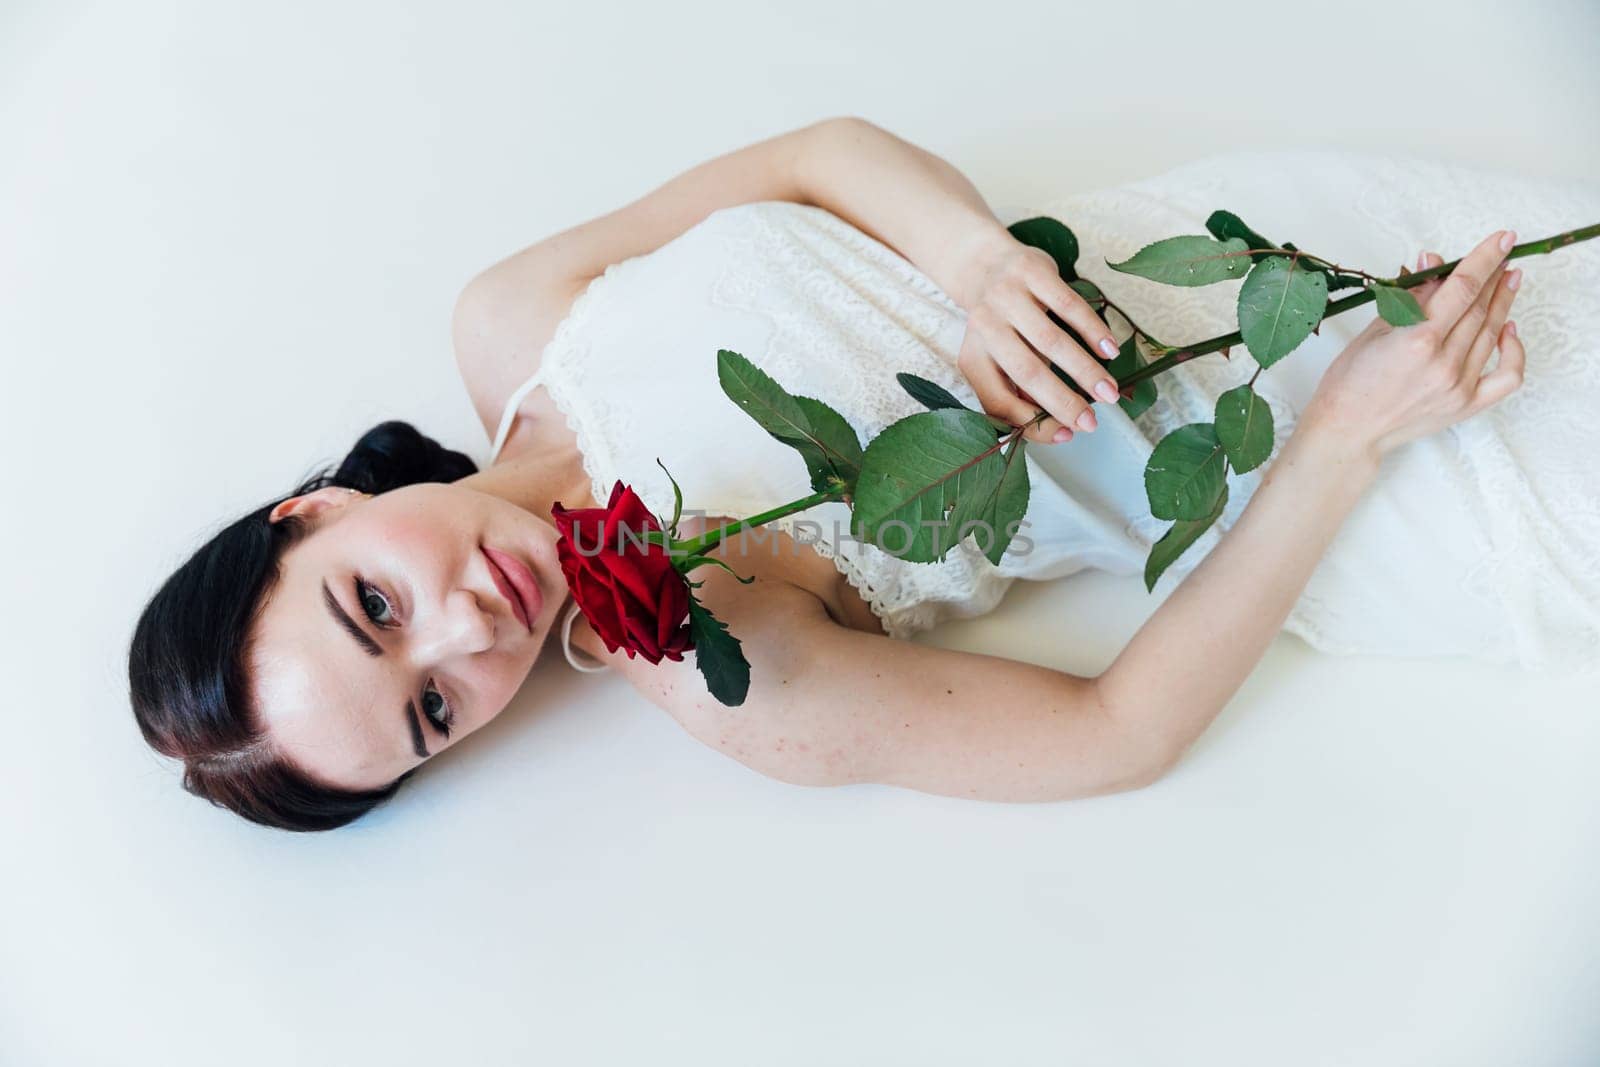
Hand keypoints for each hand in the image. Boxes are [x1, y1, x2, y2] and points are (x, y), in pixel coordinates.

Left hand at [955, 235, 1123, 444]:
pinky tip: (1110, 350)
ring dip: (1084, 370)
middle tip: (1092, 423)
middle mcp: (985, 328)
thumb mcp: (996, 358)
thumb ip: (1019, 390)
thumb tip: (1057, 427)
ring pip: (1050, 340)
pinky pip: (1067, 305)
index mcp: (973, 359)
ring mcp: (1007, 297)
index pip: (998, 401)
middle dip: (1063, 402)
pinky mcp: (1030, 272)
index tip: (1067, 435)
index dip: (1032, 423)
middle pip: (1027, 372)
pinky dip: (1092, 330)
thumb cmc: (998, 325)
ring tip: (1109, 393)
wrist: (981, 263)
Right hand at [1301, 229, 1525, 461]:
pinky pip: (1507, 376)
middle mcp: (1443, 363)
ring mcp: (1459, 386)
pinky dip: (1513, 350)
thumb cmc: (1349, 383)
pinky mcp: (1466, 405)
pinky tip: (1507, 330)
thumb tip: (1433, 265)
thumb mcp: (1373, 331)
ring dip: (1502, 302)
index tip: (1503, 238)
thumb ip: (1410, 299)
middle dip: (1494, 275)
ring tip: (1507, 280)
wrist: (1347, 431)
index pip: (1462, 288)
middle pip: (1480, 307)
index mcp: (1417, 340)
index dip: (1485, 258)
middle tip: (1503, 255)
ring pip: (1492, 332)